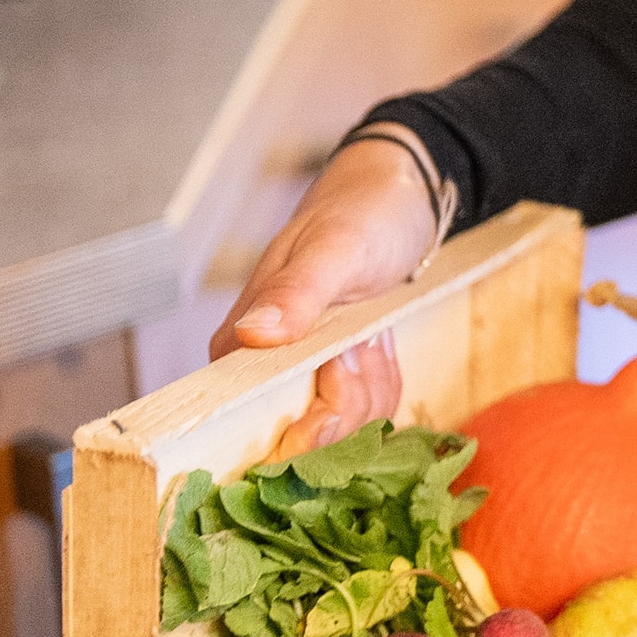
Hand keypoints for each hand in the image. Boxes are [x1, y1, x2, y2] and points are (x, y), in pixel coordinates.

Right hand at [214, 133, 437, 453]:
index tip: (344, 365)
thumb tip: (255, 335)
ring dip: (375, 382)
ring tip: (373, 329)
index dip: (311, 418)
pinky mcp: (337, 384)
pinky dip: (384, 380)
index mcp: (239, 348)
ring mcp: (301, 381)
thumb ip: (296, 291)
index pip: (260, 421)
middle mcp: (261, 374)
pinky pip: (365, 413)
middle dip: (355, 395)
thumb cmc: (362, 213)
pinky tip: (380, 341)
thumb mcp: (336, 246)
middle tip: (368, 335)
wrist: (397, 200)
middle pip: (310, 436)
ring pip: (346, 429)